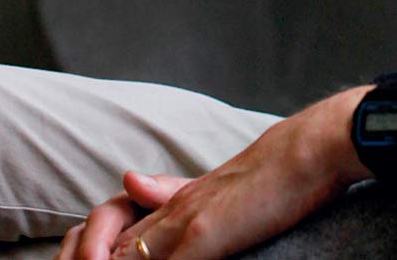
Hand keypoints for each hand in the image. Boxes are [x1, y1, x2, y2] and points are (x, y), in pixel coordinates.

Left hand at [59, 85, 373, 259]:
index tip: (85, 259)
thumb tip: (127, 179)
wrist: (311, 149)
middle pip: (106, 250)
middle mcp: (171, 209)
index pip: (116, 237)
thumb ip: (173, 188)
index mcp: (177, 199)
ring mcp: (182, 223)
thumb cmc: (283, 168)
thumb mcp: (220, 181)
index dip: (98, 253)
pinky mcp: (200, 237)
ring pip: (122, 258)